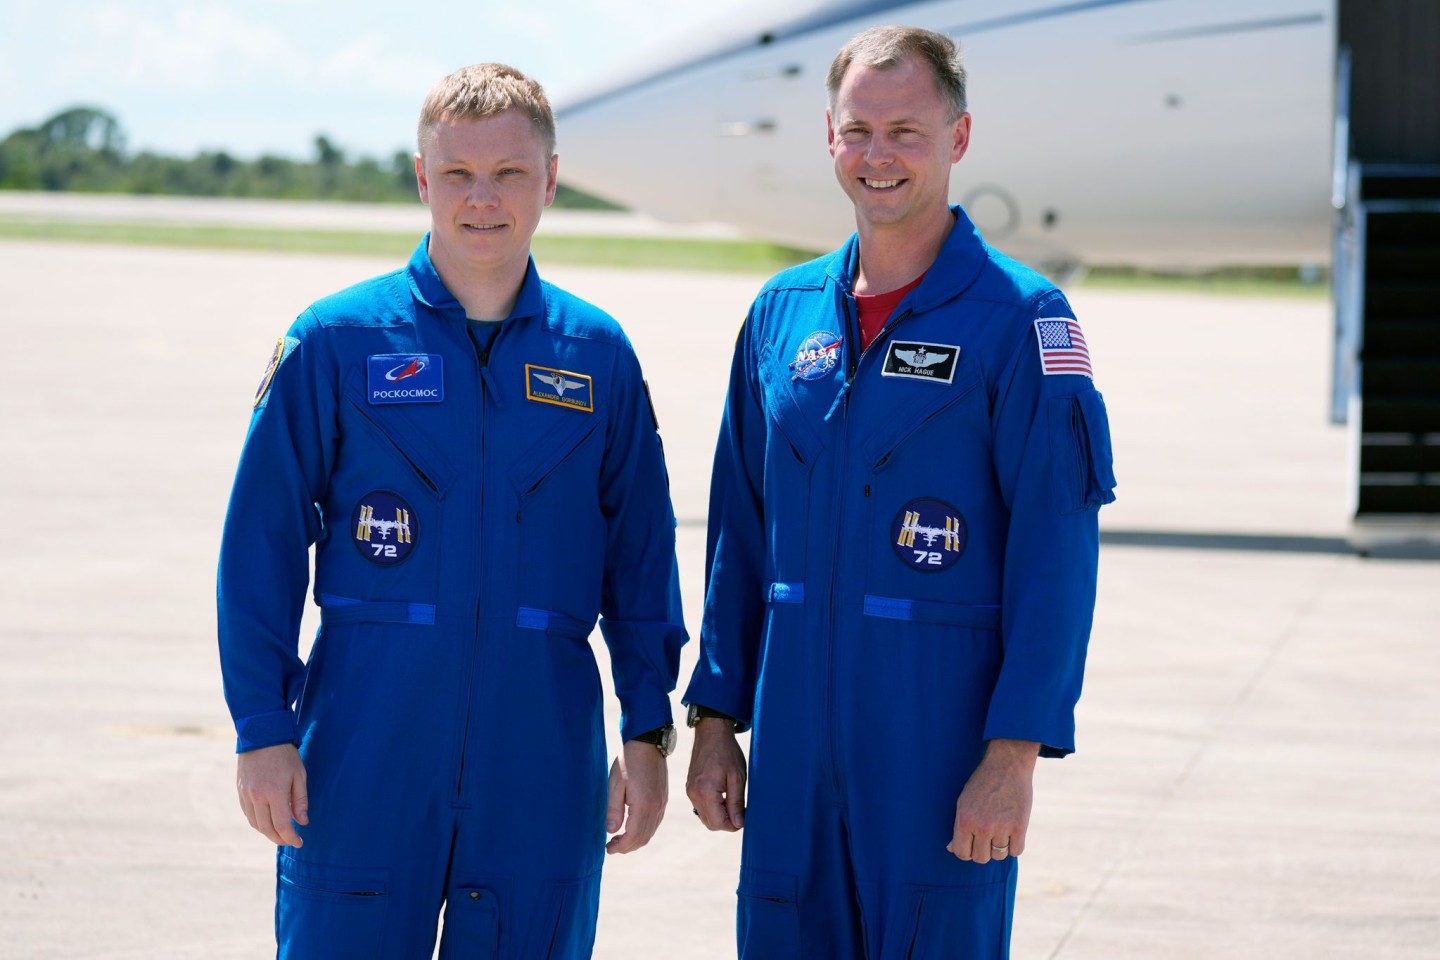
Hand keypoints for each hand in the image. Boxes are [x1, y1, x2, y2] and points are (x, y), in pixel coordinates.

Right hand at [236, 743, 307, 846]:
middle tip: (290, 841)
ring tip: (280, 834)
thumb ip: (300, 801)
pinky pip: (248, 814)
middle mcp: (257, 796)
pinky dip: (258, 822)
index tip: (299, 842)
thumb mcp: (299, 775)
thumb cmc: (285, 754)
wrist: (261, 735)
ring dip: (267, 833)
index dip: (290, 838)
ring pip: (255, 823)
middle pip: (266, 828)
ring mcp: (246, 794)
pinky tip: (268, 822)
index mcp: (274, 792)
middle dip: (279, 839)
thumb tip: (302, 822)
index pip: (281, 825)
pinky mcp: (240, 791)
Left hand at [605, 738, 667, 853]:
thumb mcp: (615, 784)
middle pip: (643, 838)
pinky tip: (632, 828)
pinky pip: (655, 823)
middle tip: (611, 847)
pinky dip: (644, 832)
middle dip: (627, 847)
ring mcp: (662, 804)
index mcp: (644, 805)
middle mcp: (656, 807)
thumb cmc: (629, 761)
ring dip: (635, 841)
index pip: (633, 836)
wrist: (649, 742)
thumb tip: (611, 831)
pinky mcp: (663, 799)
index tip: (608, 849)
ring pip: (650, 832)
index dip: (620, 846)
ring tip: (619, 840)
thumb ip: (614, 809)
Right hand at [685, 718, 745, 830]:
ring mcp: (690, 791)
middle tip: (740, 808)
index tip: (744, 815)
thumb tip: (738, 824)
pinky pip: (700, 807)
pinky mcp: (690, 788)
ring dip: (719, 815)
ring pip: (705, 817)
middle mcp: (694, 795)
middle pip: (711, 823)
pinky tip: (723, 795)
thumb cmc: (727, 752)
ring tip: (731, 799)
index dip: (734, 824)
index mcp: (705, 792)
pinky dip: (712, 807)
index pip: (719, 823)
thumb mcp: (738, 777)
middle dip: (727, 821)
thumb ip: (736, 803)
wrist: (711, 733)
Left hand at [948, 739, 1038, 863]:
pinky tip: (1011, 833)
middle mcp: (982, 827)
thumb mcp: (963, 801)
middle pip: (981, 858)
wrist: (1007, 765)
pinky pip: (1016, 851)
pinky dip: (1014, 845)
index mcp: (964, 820)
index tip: (972, 845)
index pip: (962, 853)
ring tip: (1000, 831)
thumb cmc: (982, 783)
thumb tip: (951, 849)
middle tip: (987, 837)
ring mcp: (1001, 827)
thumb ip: (958, 827)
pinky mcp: (1019, 826)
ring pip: (999, 856)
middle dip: (983, 850)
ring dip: (999, 847)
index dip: (966, 851)